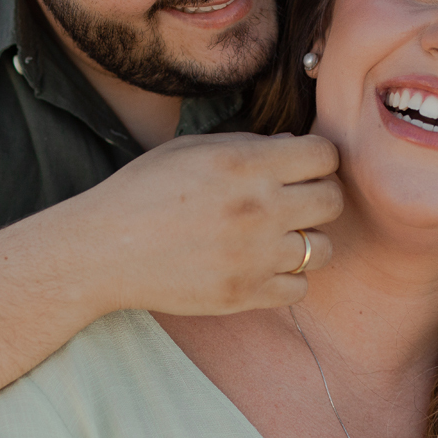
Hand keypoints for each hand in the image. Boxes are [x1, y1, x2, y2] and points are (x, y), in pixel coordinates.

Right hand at [79, 132, 341, 315]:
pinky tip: (263, 265)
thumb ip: (248, 143)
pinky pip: (300, 287)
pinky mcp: (246, 294)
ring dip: (305, 240)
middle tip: (295, 201)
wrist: (104, 250)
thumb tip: (295, 146)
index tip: (302, 167)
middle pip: (332, 200)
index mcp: (245, 163)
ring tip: (277, 236)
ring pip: (323, 248)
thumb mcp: (192, 149)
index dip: (318, 158)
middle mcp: (258, 207)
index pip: (325, 155)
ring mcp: (255, 255)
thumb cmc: (144, 190)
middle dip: (318, 196)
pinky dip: (287, 277)